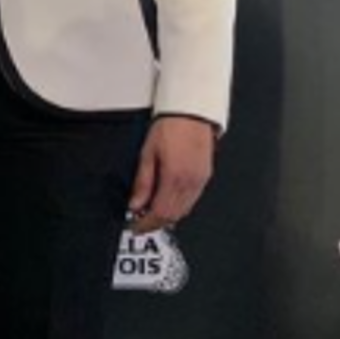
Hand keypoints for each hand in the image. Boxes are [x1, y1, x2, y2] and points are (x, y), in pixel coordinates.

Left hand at [127, 116, 214, 234]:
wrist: (191, 112)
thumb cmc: (170, 126)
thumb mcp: (147, 153)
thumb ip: (142, 183)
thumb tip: (135, 204)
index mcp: (174, 178)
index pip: (160, 214)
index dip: (146, 224)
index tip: (135, 226)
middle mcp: (190, 182)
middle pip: (173, 216)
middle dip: (155, 223)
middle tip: (140, 221)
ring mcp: (200, 181)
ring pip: (183, 211)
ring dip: (167, 216)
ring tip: (151, 211)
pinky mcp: (205, 176)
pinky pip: (192, 200)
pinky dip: (178, 206)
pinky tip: (168, 201)